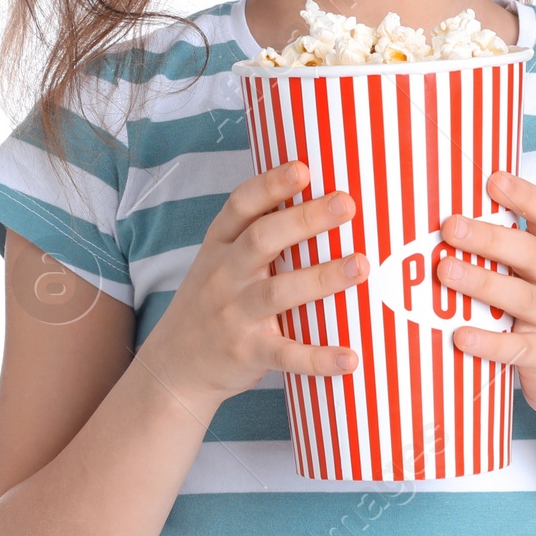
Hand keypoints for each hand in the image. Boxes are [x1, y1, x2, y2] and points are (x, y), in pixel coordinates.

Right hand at [141, 159, 364, 414]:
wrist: (173, 367)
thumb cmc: (212, 302)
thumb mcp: (220, 261)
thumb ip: (257, 235)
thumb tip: (323, 200)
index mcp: (220, 245)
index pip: (241, 205)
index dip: (270, 185)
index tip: (302, 168)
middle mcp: (224, 275)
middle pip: (262, 239)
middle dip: (305, 219)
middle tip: (345, 203)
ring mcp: (235, 315)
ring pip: (278, 292)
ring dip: (322, 277)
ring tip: (361, 265)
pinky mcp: (248, 352)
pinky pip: (286, 354)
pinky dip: (318, 358)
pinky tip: (350, 358)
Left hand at [435, 169, 535, 425]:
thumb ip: (508, 254)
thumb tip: (448, 220)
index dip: (524, 196)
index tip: (493, 179)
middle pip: (530, 253)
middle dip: (490, 237)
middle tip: (450, 226)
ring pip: (521, 298)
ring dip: (482, 283)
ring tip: (445, 270)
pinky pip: (516, 349)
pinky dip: (489, 342)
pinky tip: (460, 336)